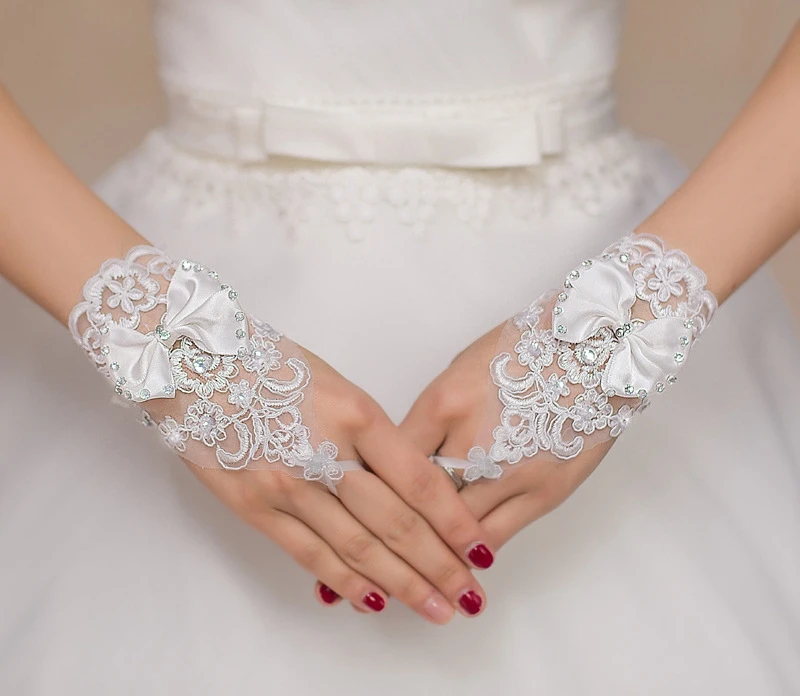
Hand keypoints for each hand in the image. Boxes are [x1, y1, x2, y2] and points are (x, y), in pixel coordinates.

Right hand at [70, 246, 493, 624]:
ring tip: (436, 609)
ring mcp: (289, 485)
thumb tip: (408, 484)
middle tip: (470, 595)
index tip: (478, 547)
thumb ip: (372, 434)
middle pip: (395, 522)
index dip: (453, 521)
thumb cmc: (272, 364)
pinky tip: (374, 600)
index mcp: (356, 414)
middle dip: (438, 564)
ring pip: (357, 547)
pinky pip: (309, 554)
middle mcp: (326, 453)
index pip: (418, 480)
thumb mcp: (336, 383)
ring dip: (402, 584)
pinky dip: (344, 581)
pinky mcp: (256, 507)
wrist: (197, 364)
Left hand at [401, 234, 715, 550]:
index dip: (374, 485)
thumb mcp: (460, 371)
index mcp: (443, 404)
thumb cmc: (523, 350)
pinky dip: (471, 550)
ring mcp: (510, 473)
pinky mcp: (544, 493)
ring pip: (456, 527)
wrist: (594, 351)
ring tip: (410, 564)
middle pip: (419, 500)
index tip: (366, 502)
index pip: (392, 458)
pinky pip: (495, 535)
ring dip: (433, 544)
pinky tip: (457, 559)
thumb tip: (406, 456)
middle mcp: (471, 443)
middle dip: (396, 522)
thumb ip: (432, 418)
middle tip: (377, 545)